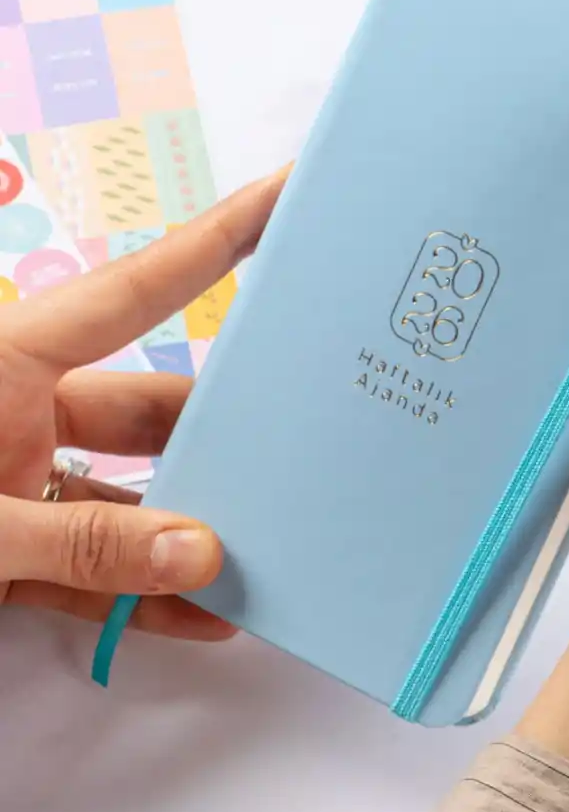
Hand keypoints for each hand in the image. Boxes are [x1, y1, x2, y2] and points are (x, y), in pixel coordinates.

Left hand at [0, 168, 286, 640]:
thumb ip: (79, 540)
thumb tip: (202, 555)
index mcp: (8, 359)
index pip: (139, 288)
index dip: (217, 239)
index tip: (284, 195)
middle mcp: (23, 408)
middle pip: (150, 408)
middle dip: (219, 427)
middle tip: (296, 432)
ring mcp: (17, 480)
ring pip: (131, 495)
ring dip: (190, 530)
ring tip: (263, 553)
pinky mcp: (10, 548)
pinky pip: (92, 567)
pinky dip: (140, 595)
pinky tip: (200, 616)